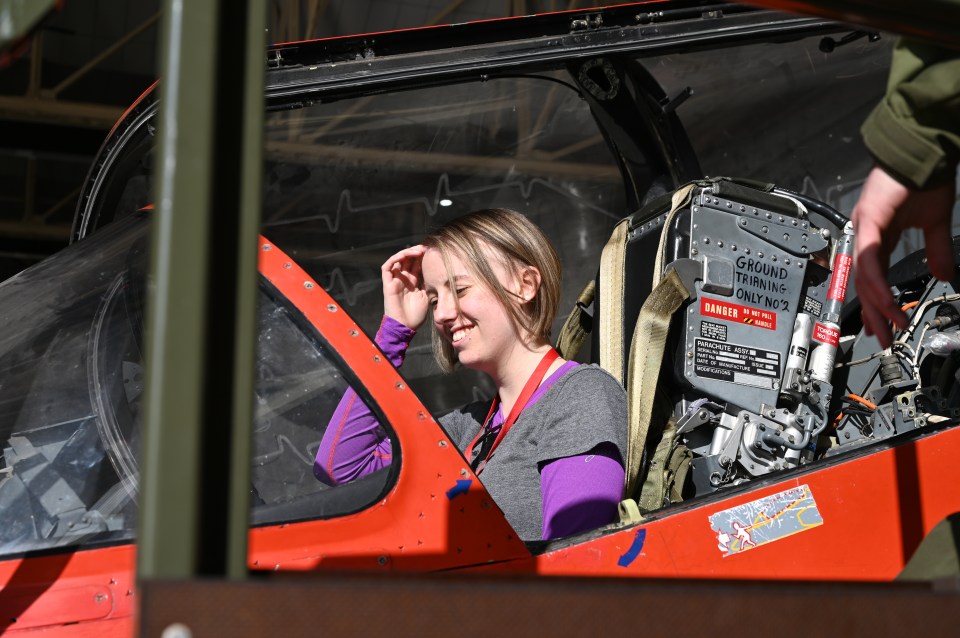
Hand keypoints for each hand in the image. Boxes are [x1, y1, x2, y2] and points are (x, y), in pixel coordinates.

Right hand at [381, 245, 429, 329]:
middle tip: (426, 247)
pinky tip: (405, 255)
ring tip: (418, 250)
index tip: (433, 251)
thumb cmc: (416, 316)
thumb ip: (429, 283)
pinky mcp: (387, 283)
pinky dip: (395, 258)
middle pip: (408, 260)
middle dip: (417, 252)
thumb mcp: (427, 296)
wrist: (405, 327)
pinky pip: (387, 267)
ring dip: (407, 252)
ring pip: (398, 260)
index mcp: (414, 282)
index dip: (423, 256)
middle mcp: (404, 279)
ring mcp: (395, 280)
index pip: (417, 264)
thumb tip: (439, 271)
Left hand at [852, 166, 955, 347]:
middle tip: (883, 337)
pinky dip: (876, 280)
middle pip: (863, 282)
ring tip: (889, 324)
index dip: (876, 303)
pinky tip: (884, 299)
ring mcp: (863, 228)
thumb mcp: (934, 223)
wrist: (926, 150)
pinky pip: (869, 258)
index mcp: (877, 236)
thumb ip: (936, 251)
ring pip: (863, 274)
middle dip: (873, 312)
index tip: (883, 325)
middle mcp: (865, 235)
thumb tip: (946, 275)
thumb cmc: (926, 179)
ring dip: (876, 302)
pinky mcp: (868, 221)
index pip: (872, 277)